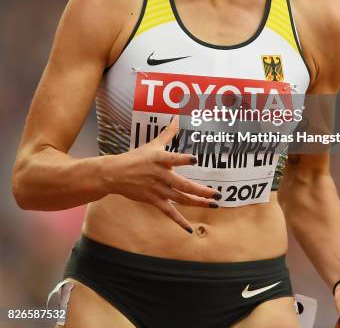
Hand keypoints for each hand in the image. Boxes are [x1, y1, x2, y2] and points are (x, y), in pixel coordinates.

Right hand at [106, 116, 219, 232]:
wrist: (116, 174)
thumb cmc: (136, 157)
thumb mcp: (153, 144)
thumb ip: (168, 133)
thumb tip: (177, 117)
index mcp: (160, 160)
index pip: (173, 158)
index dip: (184, 158)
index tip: (195, 158)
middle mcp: (161, 176)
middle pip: (184, 185)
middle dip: (202, 191)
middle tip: (217, 194)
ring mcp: (158, 190)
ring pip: (181, 199)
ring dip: (198, 203)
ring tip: (213, 205)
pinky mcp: (154, 200)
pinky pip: (169, 212)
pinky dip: (180, 221)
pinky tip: (190, 228)